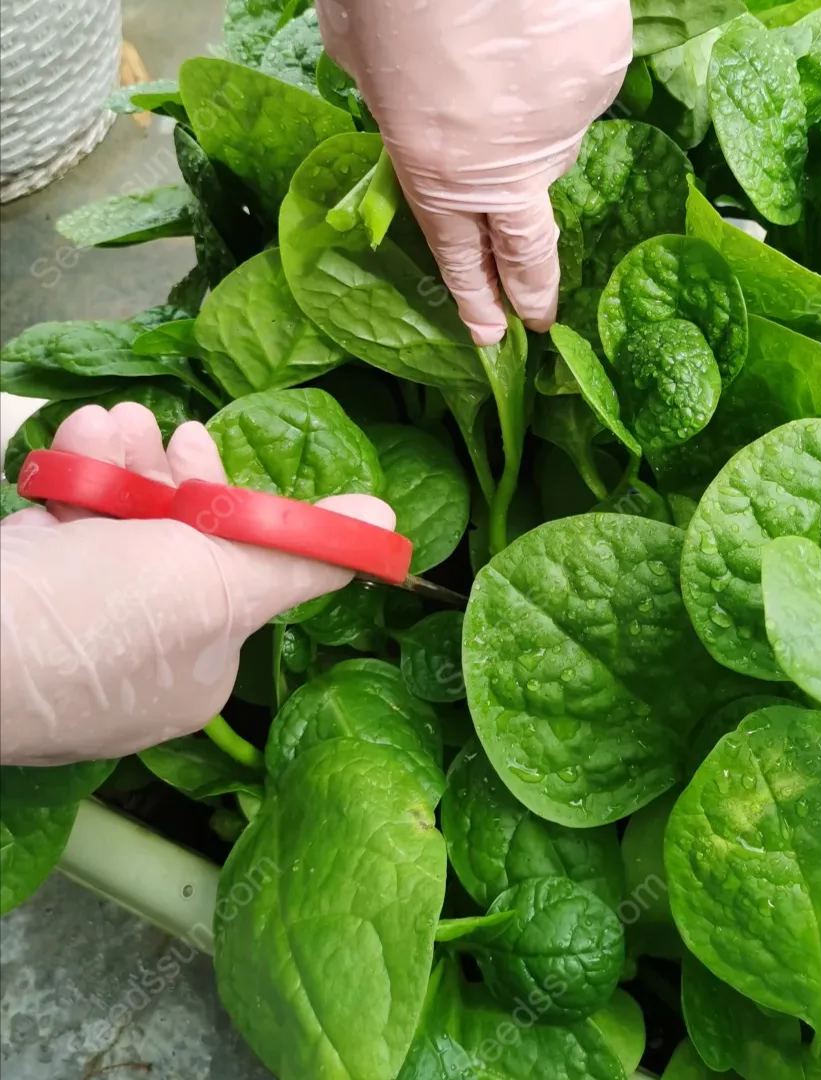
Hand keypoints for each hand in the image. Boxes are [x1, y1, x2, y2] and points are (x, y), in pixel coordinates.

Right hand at [0, 403, 393, 763]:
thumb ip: (302, 552)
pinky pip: (61, 531)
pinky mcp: (22, 595)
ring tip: (111, 421)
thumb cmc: (101, 621)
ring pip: (115, 531)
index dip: (230, 509)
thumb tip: (383, 524)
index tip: (207, 451)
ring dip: (121, 464)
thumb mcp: (223, 584)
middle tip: (163, 429)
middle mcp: (137, 656)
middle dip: (168, 475)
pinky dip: (73, 481)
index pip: (234, 577)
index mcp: (197, 670)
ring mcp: (72, 629)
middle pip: (173, 548)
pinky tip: (76, 439)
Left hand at [316, 0, 632, 344]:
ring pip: (550, 145)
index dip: (476, 300)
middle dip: (534, 291)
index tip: (492, 335)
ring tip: (504, 70)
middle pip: (528, 251)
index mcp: (435, 171)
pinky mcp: (600, 80)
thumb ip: (378, 92)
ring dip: (530, 127)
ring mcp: (562, 127)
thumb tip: (390, 92)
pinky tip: (535, 35)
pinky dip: (556, 72)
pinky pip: (576, 88)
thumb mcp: (356, 45)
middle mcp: (507, 169)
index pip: (459, 257)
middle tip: (541, 320)